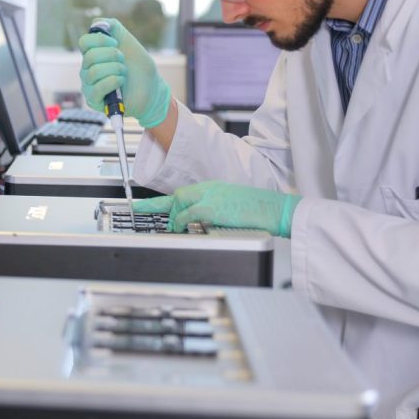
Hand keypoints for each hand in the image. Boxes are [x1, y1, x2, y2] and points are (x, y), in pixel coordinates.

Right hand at [78, 18, 171, 127]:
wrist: (151, 89)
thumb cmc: (139, 67)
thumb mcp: (129, 42)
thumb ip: (114, 28)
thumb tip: (97, 23)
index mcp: (93, 54)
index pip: (84, 42)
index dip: (100, 40)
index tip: (116, 44)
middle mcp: (87, 69)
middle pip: (90, 56)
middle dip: (112, 56)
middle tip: (123, 61)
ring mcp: (89, 85)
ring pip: (94, 72)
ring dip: (116, 70)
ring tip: (124, 73)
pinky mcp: (94, 100)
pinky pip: (97, 88)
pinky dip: (113, 82)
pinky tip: (121, 82)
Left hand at [133, 180, 301, 237]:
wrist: (275, 209)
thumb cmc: (260, 211)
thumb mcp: (233, 208)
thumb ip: (214, 212)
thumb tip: (200, 226)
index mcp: (214, 188)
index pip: (183, 193)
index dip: (161, 200)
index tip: (143, 205)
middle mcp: (210, 188)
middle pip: (177, 196)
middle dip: (159, 206)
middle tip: (148, 215)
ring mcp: (211, 196)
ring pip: (179, 202)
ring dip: (174, 218)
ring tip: (176, 230)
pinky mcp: (213, 207)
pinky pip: (188, 214)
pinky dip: (181, 222)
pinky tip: (182, 229)